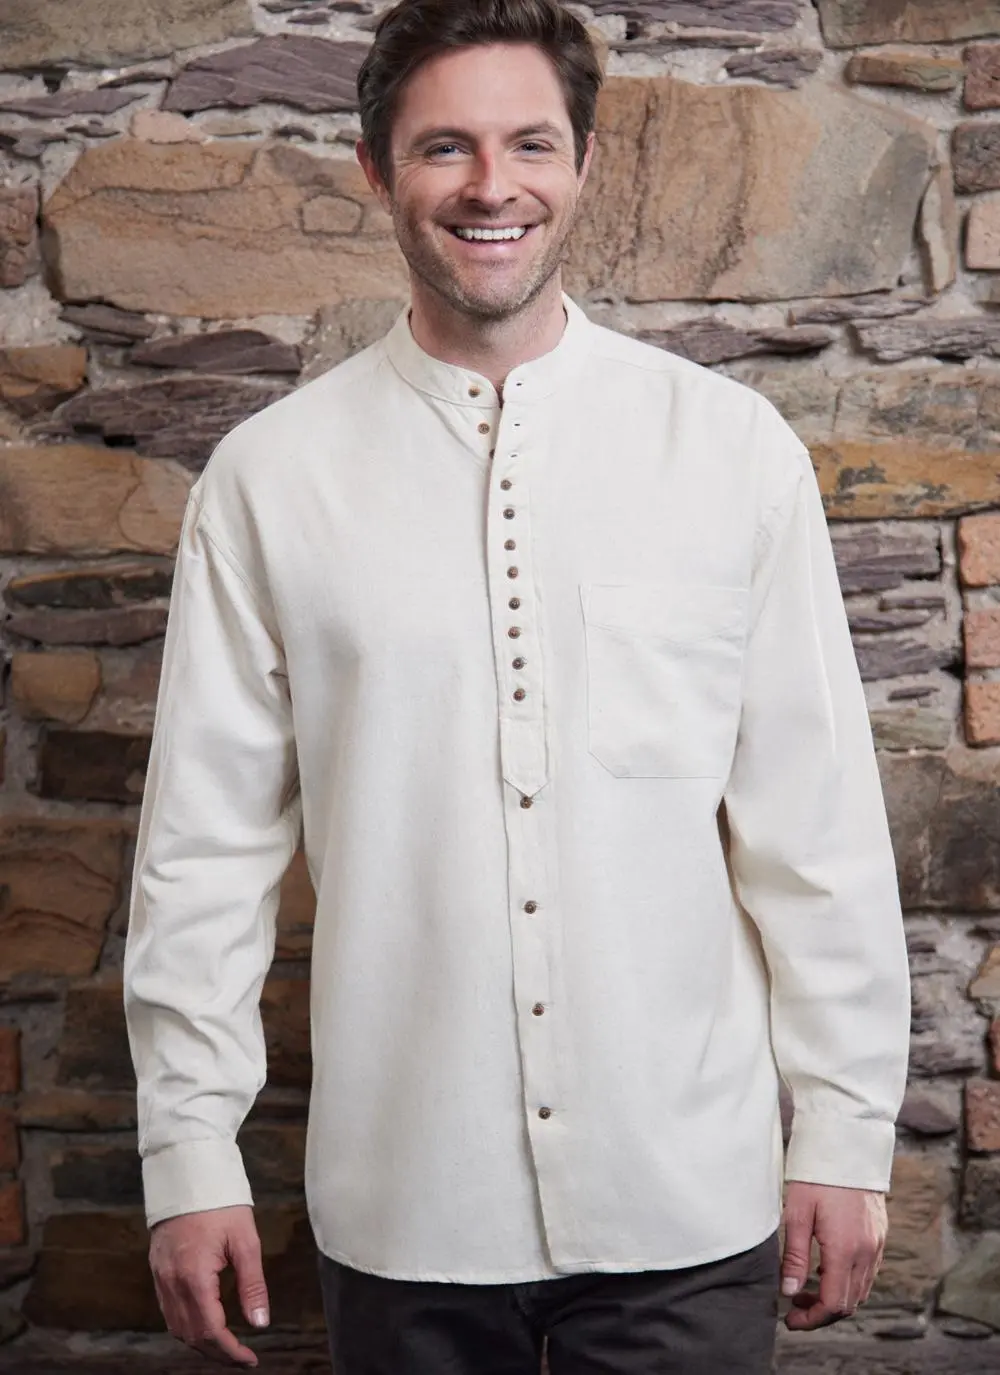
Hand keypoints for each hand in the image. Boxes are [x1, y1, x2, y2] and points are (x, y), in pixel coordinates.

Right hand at [149, 1204, 269, 1366]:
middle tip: (241, 1359)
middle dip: (217, 1353)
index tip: (249, 1360)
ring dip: (201, 1343)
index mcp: (194, 1276)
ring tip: (227, 1346)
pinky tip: (205, 1323)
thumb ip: (252, 1285)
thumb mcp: (245, 1240)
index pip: (211, 1330)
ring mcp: (160, 1277)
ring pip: (177, 1327)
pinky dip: (186, 1325)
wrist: (187, 1173)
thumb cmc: (221, 1203)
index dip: (230, 1352)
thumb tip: (260, 1324)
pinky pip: (168, 1310)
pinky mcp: (157, 1269)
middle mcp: (172, 1282)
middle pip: (191, 1336)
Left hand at [779, 1181, 886, 1330]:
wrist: (846, 1143)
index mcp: (845, 1249)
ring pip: (860, 1290)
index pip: (833, 1304)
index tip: (791, 1319)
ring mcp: (877, 1244)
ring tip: (805, 1287)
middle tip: (794, 1306)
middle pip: (849, 1303)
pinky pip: (867, 1272)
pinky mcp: (880, 1235)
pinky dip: (847, 1280)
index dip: (811, 1318)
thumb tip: (788, 1292)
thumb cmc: (817, 1174)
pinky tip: (826, 1268)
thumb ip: (793, 1256)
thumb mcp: (797, 1212)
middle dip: (821, 1312)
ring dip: (835, 1297)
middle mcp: (867, 1251)